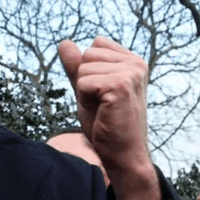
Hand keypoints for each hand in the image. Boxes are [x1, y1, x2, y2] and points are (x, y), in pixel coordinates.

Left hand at [59, 37, 160, 199]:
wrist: (123, 156)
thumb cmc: (107, 126)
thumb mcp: (88, 90)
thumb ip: (78, 67)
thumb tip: (64, 42)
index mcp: (133, 62)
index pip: (95, 45)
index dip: (90, 71)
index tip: (104, 94)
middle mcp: (136, 64)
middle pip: (87, 54)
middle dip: (86, 81)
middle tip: (103, 105)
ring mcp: (130, 74)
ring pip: (83, 68)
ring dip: (85, 93)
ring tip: (103, 110)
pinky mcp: (119, 85)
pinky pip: (82, 82)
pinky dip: (84, 100)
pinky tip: (102, 113)